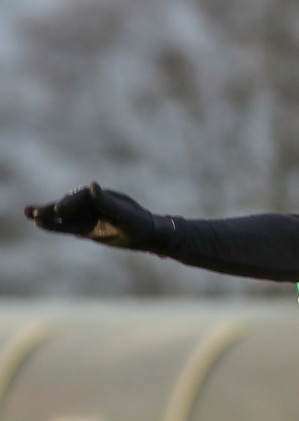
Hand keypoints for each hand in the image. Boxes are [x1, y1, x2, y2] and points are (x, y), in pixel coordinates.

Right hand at [25, 183, 163, 250]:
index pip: (81, 197)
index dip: (70, 203)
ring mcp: (87, 216)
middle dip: (52, 208)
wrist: (148, 235)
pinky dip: (55, 226)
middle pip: (68, 205)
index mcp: (101, 196)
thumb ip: (107, 202)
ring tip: (29, 213)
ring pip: (64, 216)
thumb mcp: (125, 214)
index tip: (60, 209)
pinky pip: (67, 227)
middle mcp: (91, 204)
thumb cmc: (139, 223)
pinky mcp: (86, 228)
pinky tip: (39, 224)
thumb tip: (92, 185)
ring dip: (48, 215)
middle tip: (34, 211)